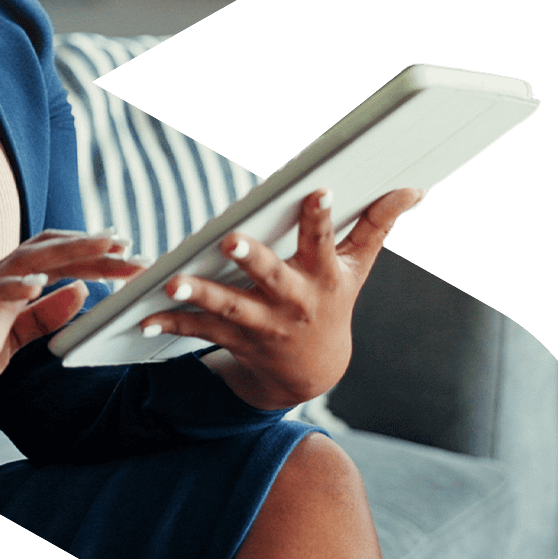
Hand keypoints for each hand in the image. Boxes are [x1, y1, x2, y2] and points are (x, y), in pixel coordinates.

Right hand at [0, 229, 145, 430]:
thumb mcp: (14, 338)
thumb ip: (44, 315)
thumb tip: (80, 292)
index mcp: (9, 284)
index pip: (55, 256)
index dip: (90, 249)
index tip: (127, 251)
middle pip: (49, 251)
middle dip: (92, 248)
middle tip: (130, 248)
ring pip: (25, 262)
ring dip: (67, 255)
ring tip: (100, 251)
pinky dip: (13, 287)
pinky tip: (37, 284)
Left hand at [137, 188, 422, 410]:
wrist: (312, 371)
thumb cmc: (333, 301)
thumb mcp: (357, 266)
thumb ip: (377, 224)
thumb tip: (412, 187)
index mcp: (322, 276)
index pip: (323, 240)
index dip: (321, 217)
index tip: (318, 191)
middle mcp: (293, 300)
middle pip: (271, 276)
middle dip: (252, 258)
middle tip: (232, 239)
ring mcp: (262, 323)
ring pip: (228, 307)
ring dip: (200, 294)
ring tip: (173, 282)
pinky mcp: (233, 338)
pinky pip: (199, 329)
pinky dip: (172, 322)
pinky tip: (145, 316)